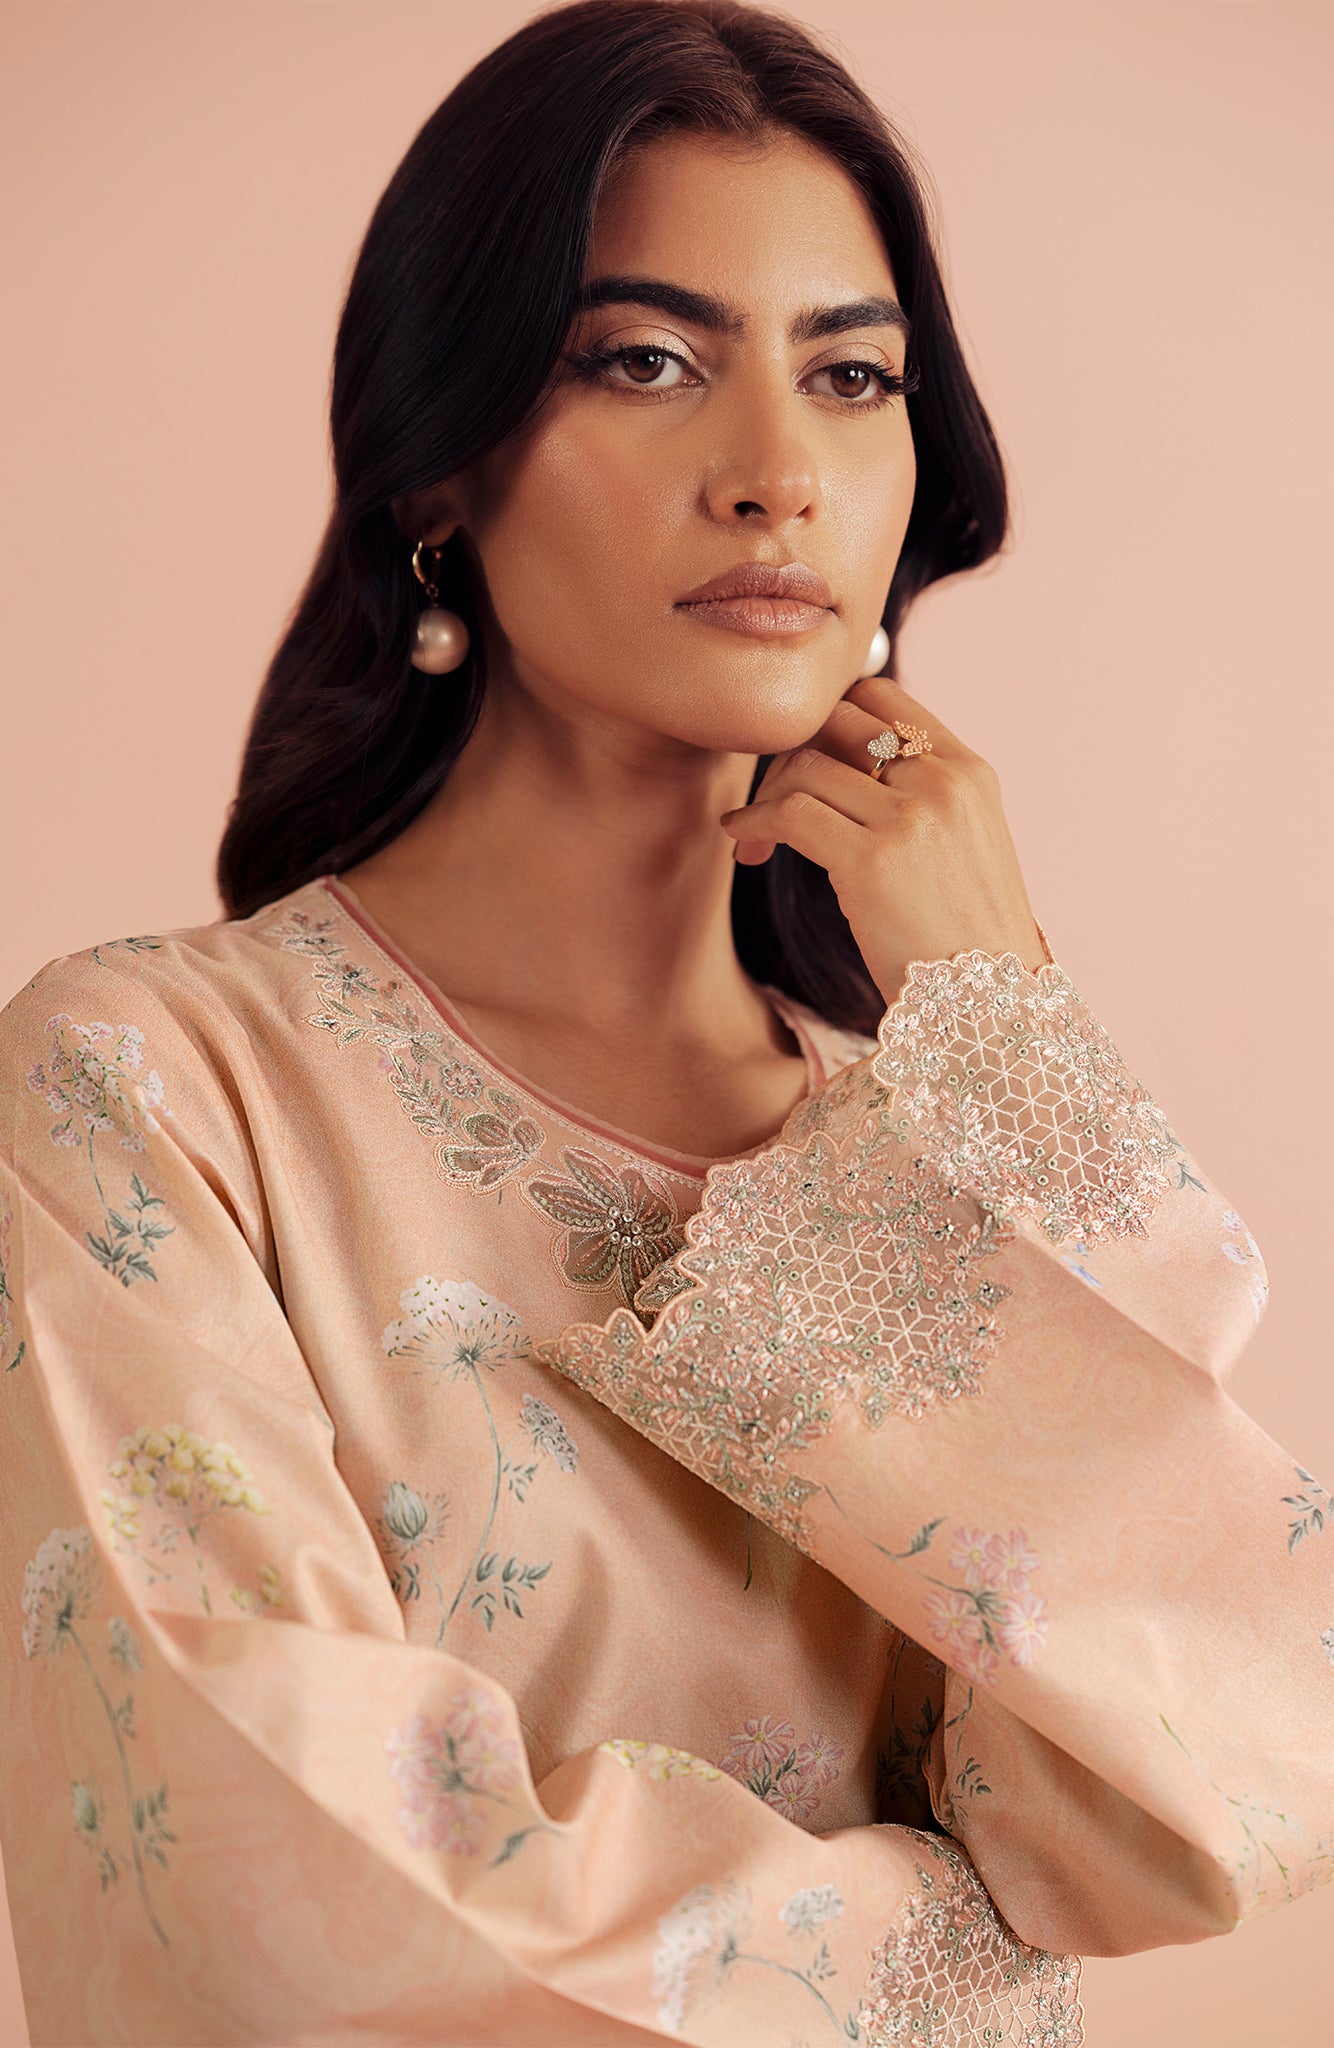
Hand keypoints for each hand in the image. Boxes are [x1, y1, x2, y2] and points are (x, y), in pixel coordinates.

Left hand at [719, 675, 1049, 1011]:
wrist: (991, 1005)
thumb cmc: (968, 939)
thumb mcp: (966, 845)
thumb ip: (923, 797)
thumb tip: (850, 768)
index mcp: (970, 771)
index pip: (882, 698)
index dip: (829, 718)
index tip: (805, 759)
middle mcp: (943, 782)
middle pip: (836, 720)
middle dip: (792, 751)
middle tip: (771, 797)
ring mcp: (909, 818)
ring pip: (805, 766)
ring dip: (765, 796)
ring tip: (755, 837)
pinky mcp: (872, 862)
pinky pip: (790, 814)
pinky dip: (754, 821)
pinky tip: (743, 841)